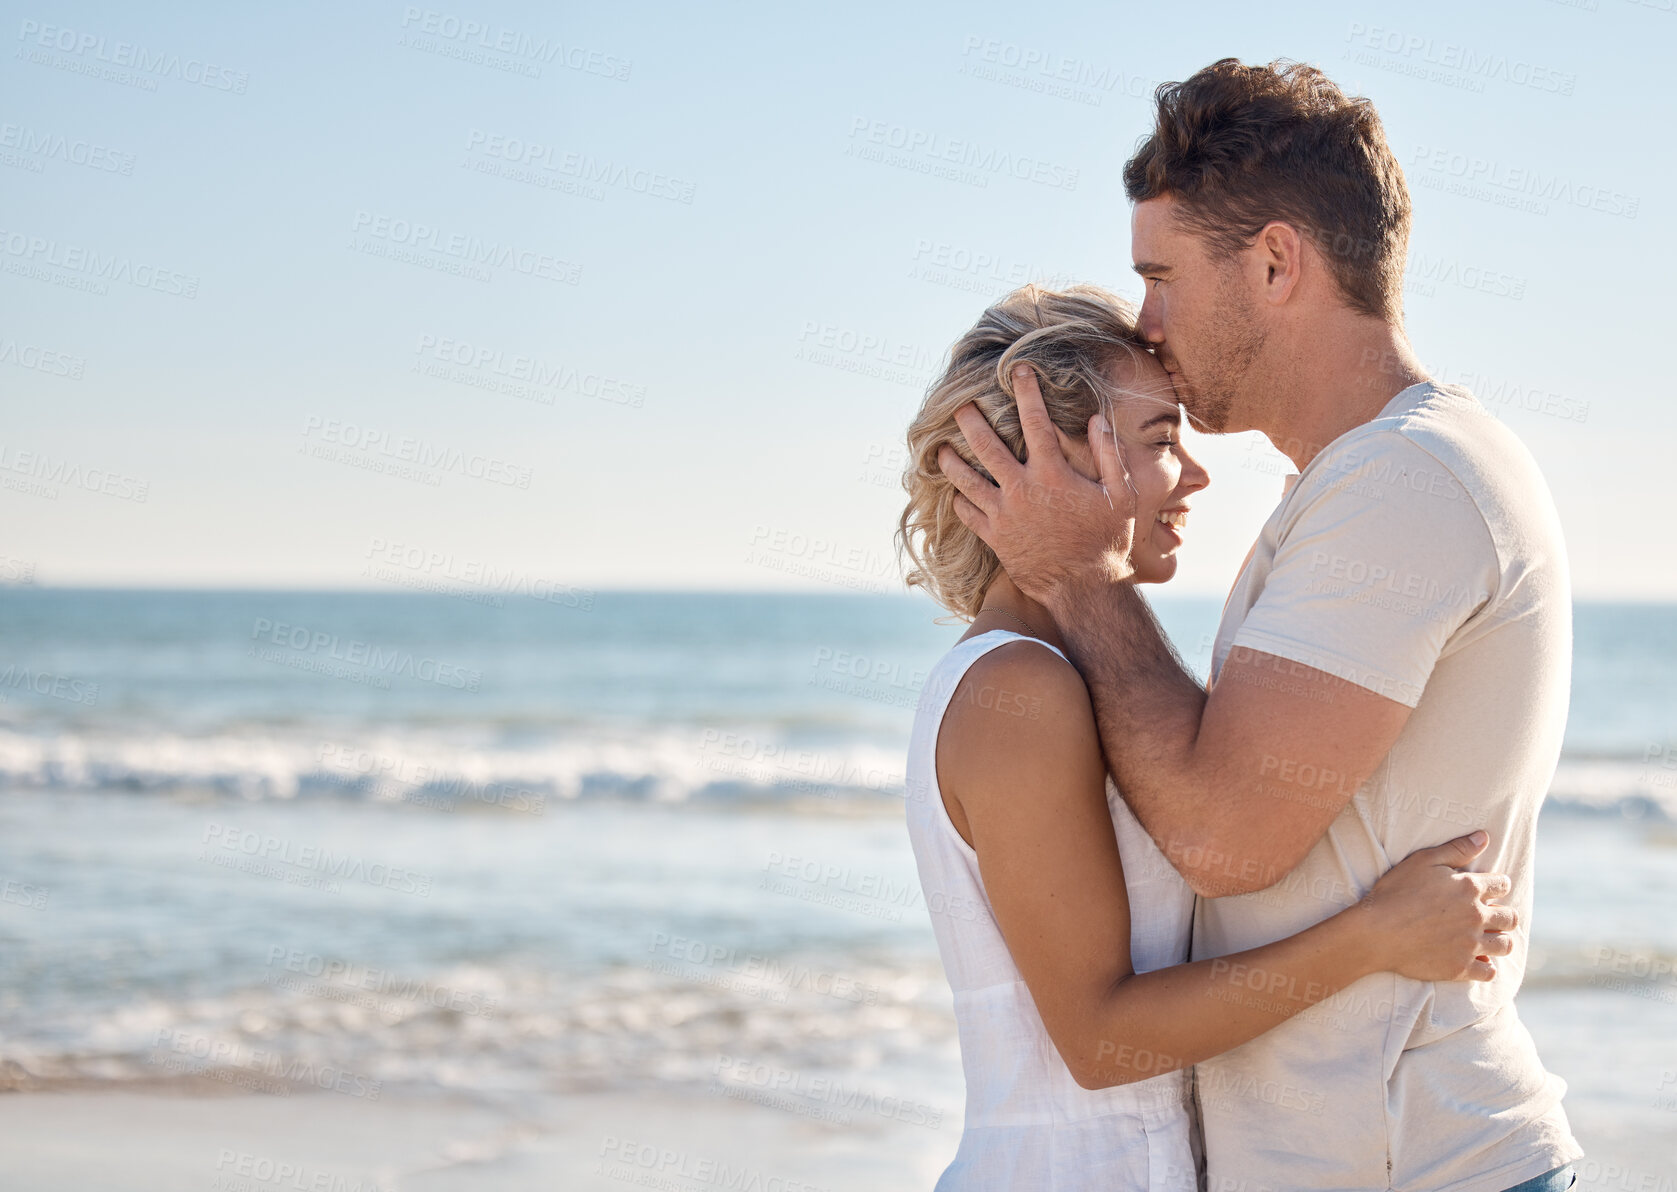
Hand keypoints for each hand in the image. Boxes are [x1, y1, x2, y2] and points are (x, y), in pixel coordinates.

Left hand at [936, 363, 1136, 607]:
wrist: (1082, 590)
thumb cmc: (1107, 543)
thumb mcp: (1121, 497)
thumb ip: (1109, 456)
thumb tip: (1096, 419)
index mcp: (1052, 474)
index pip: (1036, 421)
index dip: (1026, 392)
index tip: (1018, 370)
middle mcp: (1022, 490)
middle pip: (986, 445)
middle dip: (971, 420)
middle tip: (960, 404)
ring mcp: (1004, 514)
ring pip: (966, 479)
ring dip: (951, 461)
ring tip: (940, 448)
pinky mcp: (994, 538)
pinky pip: (967, 514)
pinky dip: (959, 500)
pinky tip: (954, 492)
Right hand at [1358, 830, 1515, 982]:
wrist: (1376, 932)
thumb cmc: (1395, 893)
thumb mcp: (1422, 862)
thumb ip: (1456, 849)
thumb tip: (1484, 837)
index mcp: (1470, 889)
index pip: (1503, 885)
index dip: (1497, 885)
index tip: (1488, 890)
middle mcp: (1476, 916)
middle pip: (1510, 917)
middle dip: (1504, 914)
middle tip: (1490, 916)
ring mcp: (1470, 944)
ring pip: (1505, 945)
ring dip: (1500, 941)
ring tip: (1489, 939)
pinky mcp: (1461, 968)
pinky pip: (1489, 972)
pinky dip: (1486, 967)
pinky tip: (1477, 961)